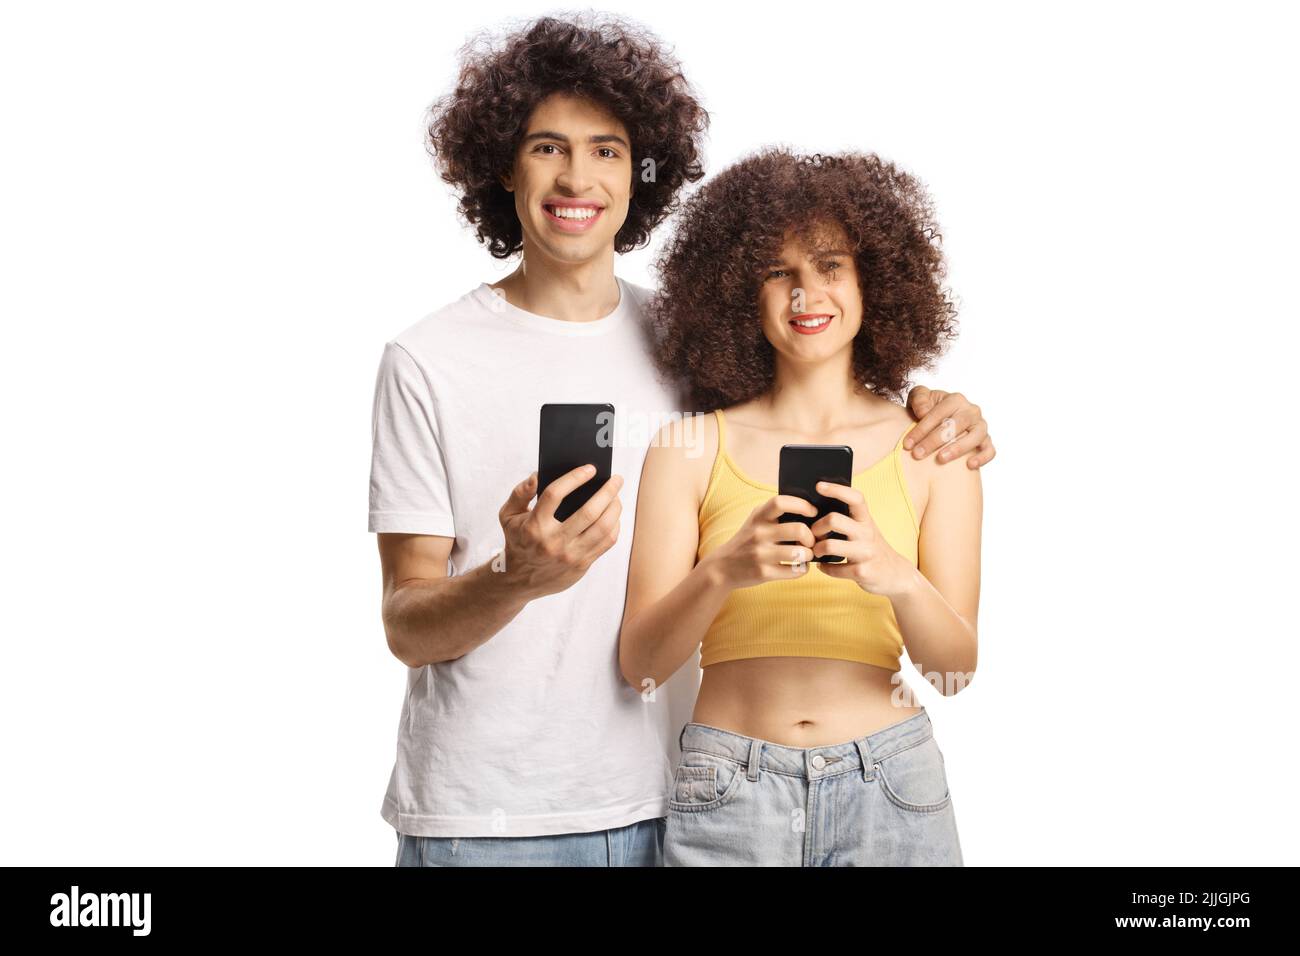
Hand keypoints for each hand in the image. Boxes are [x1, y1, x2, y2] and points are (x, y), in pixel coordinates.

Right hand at [497, 465, 623, 597]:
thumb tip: (537, 475)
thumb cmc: (518, 541)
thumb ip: (520, 493)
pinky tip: (614, 515)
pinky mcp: (581, 565)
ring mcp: (570, 555)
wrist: (519, 581)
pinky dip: (614, 526)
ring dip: (615, 508)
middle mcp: (553, 542)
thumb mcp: (508, 516)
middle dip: (607, 491)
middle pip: (589, 512)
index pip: (555, 494)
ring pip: (603, 528)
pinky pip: (606, 543)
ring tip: (617, 496)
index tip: (590, 468)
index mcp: (534, 526)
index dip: (574, 478)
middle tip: (616, 479)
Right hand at [706, 494, 817, 589]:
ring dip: (809, 555)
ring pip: (800, 553)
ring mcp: (760, 554)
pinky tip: (799, 566)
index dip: (802, 505)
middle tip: (811, 541)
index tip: (812, 513)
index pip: (781, 502)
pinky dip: (803, 569)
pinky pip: (795, 571)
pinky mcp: (763, 573)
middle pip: (799, 530)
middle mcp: (758, 533)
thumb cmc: (748, 540)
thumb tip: (810, 511)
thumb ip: (776, 513)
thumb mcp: (756, 521)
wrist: (723, 566)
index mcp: (758, 517)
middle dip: (811, 537)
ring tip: (806, 554)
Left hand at [808, 481, 918, 598]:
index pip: (855, 498)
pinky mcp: (862, 572)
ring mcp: (866, 553)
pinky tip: (824, 566)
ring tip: (817, 551)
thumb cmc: (872, 548)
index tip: (819, 486)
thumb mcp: (865, 530)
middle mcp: (867, 533)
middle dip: (817, 527)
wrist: (896, 575)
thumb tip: (817, 509)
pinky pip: (833, 568)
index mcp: (867, 520)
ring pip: (829, 545)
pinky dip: (824, 568)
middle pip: (833, 520)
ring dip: (817, 549)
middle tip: (813, 534)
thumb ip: (848, 519)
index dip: (836, 489)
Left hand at [905, 386, 995, 467]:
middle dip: (934, 441)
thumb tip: (923, 412)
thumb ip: (919, 399)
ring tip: (941, 459)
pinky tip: (969, 465)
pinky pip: (990, 450)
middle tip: (918, 454)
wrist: (940, 420)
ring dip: (958, 448)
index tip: (907, 444)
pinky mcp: (986, 441)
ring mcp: (980, 426)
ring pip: (975, 436)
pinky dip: (983, 457)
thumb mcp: (919, 399)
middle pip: (956, 425)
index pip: (938, 414)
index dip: (921, 429)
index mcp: (955, 399)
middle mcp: (971, 411)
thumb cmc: (927, 409)